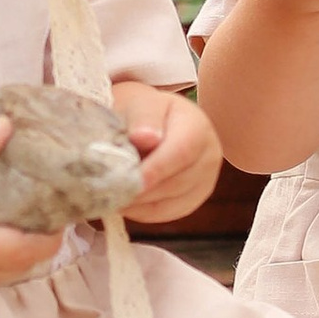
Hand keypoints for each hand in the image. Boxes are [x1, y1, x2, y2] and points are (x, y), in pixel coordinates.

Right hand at [0, 119, 64, 302]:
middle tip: (55, 215)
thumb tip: (7, 125)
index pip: (19, 251)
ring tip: (38, 224)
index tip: (63, 215)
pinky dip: (7, 262)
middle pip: (21, 267)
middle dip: (42, 244)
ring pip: (11, 276)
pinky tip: (11, 238)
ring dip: (26, 254)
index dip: (47, 238)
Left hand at [114, 80, 222, 225]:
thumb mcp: (141, 104)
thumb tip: (145, 138)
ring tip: (112, 197)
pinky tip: (124, 202)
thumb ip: (143, 118)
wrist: (154, 122)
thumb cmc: (144, 113)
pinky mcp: (193, 200)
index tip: (127, 180)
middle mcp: (209, 156)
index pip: (181, 153)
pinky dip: (143, 212)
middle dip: (141, 190)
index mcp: (198, 128)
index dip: (155, 169)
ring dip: (139, 204)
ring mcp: (205, 182)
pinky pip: (168, 213)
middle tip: (109, 192)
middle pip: (177, 182)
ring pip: (172, 203)